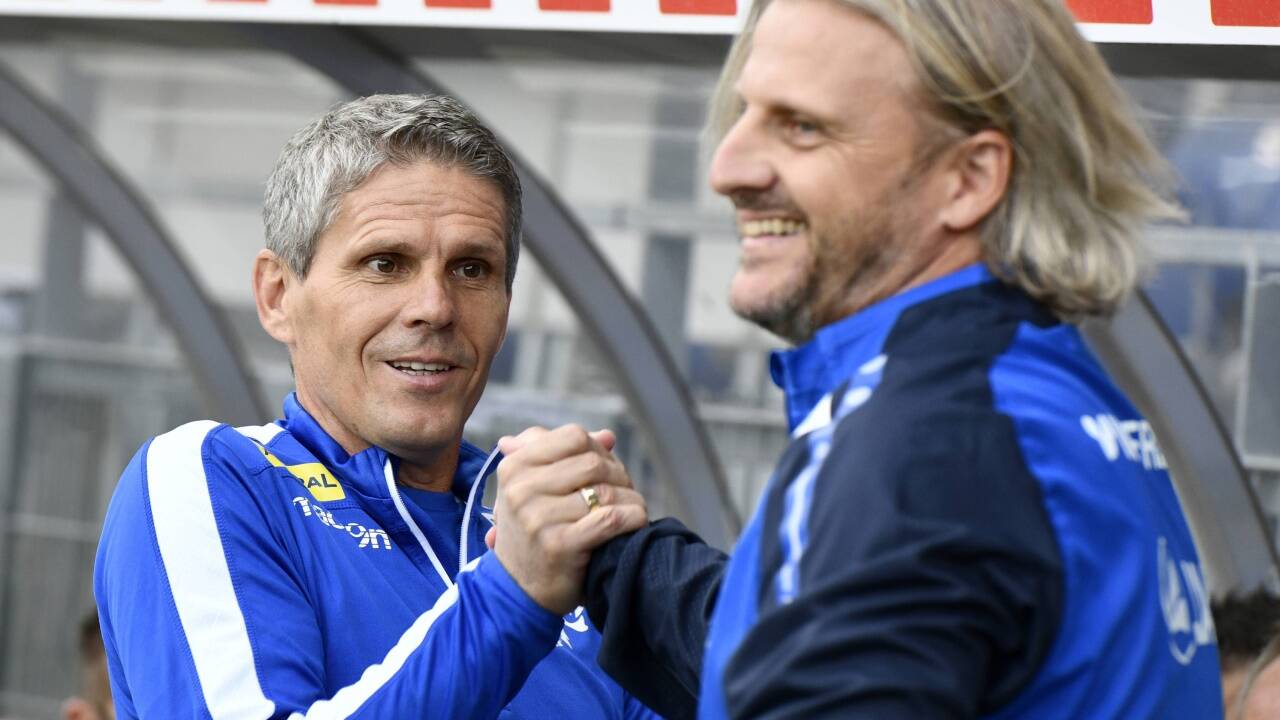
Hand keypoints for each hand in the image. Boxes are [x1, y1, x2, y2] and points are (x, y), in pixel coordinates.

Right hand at [491, 424, 647, 615]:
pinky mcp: (560, 546)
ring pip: (606, 490)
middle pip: (592, 462)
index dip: (598, 448)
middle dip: (618, 474)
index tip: (605, 467)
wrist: (517, 591)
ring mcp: (538, 519)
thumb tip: (608, 436)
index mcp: (514, 467)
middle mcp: (521, 490)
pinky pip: (611, 519)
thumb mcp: (533, 488)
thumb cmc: (533, 532)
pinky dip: (632, 517)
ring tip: (632, 507)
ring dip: (630, 497)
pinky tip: (635, 521)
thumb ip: (564, 455)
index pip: (572, 437)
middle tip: (624, 490)